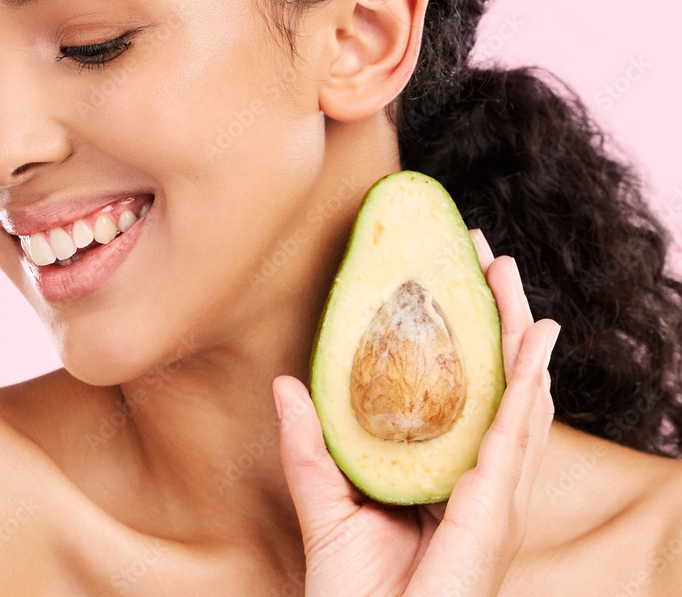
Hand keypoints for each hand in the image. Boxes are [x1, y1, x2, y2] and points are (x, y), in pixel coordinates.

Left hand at [273, 229, 559, 596]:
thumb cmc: (355, 591)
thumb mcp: (326, 502)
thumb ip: (308, 444)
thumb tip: (285, 383)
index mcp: (446, 474)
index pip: (468, 391)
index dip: (470, 337)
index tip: (456, 278)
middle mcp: (479, 479)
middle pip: (501, 385)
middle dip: (502, 319)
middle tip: (490, 259)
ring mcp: (494, 494)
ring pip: (520, 398)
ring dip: (521, 334)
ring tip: (512, 280)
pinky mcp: (493, 508)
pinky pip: (516, 434)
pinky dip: (531, 383)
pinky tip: (536, 341)